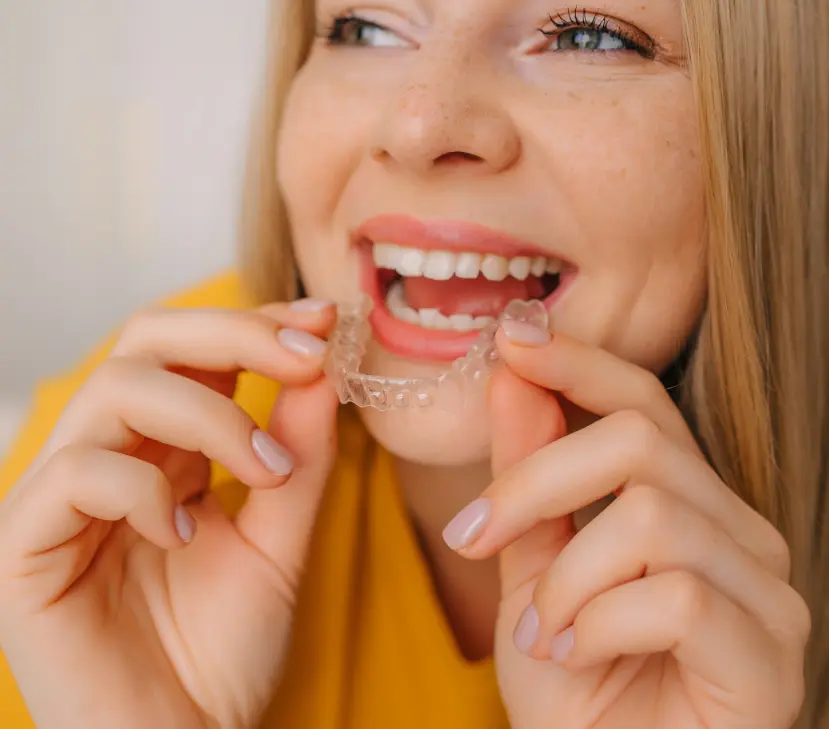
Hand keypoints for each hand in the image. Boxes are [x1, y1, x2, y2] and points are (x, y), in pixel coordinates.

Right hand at [0, 300, 338, 728]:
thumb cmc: (223, 647)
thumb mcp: (280, 539)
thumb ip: (299, 457)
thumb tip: (320, 371)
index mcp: (163, 450)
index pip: (194, 351)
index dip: (255, 323)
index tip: (323, 320)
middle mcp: (109, 456)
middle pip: (145, 341)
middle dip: (233, 335)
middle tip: (305, 356)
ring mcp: (61, 497)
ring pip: (115, 392)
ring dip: (208, 416)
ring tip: (266, 472)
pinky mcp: (23, 546)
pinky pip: (75, 475)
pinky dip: (144, 490)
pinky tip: (187, 534)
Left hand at [444, 324, 810, 728]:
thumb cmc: (573, 686)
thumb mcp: (532, 568)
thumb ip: (530, 477)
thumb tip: (513, 377)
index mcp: (687, 503)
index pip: (642, 403)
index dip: (579, 362)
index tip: (513, 336)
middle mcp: (739, 533)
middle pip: (639, 443)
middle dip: (536, 481)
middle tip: (474, 535)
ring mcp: (766, 592)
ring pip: (652, 517)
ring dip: (567, 577)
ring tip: (542, 630)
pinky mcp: (771, 657)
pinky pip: (676, 596)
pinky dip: (598, 623)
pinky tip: (579, 654)